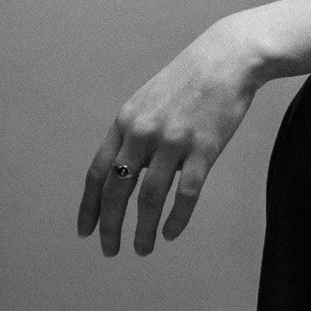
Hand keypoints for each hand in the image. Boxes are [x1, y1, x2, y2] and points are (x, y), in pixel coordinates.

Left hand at [79, 19, 262, 256]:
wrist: (226, 60)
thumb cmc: (188, 81)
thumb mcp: (147, 101)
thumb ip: (133, 134)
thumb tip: (125, 171)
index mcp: (125, 122)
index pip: (97, 172)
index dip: (89, 206)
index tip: (85, 231)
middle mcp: (142, 133)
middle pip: (117, 190)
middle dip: (109, 225)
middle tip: (109, 250)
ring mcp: (172, 142)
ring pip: (149, 198)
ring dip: (142, 229)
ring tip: (141, 249)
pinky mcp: (203, 150)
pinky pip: (185, 195)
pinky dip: (176, 219)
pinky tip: (170, 233)